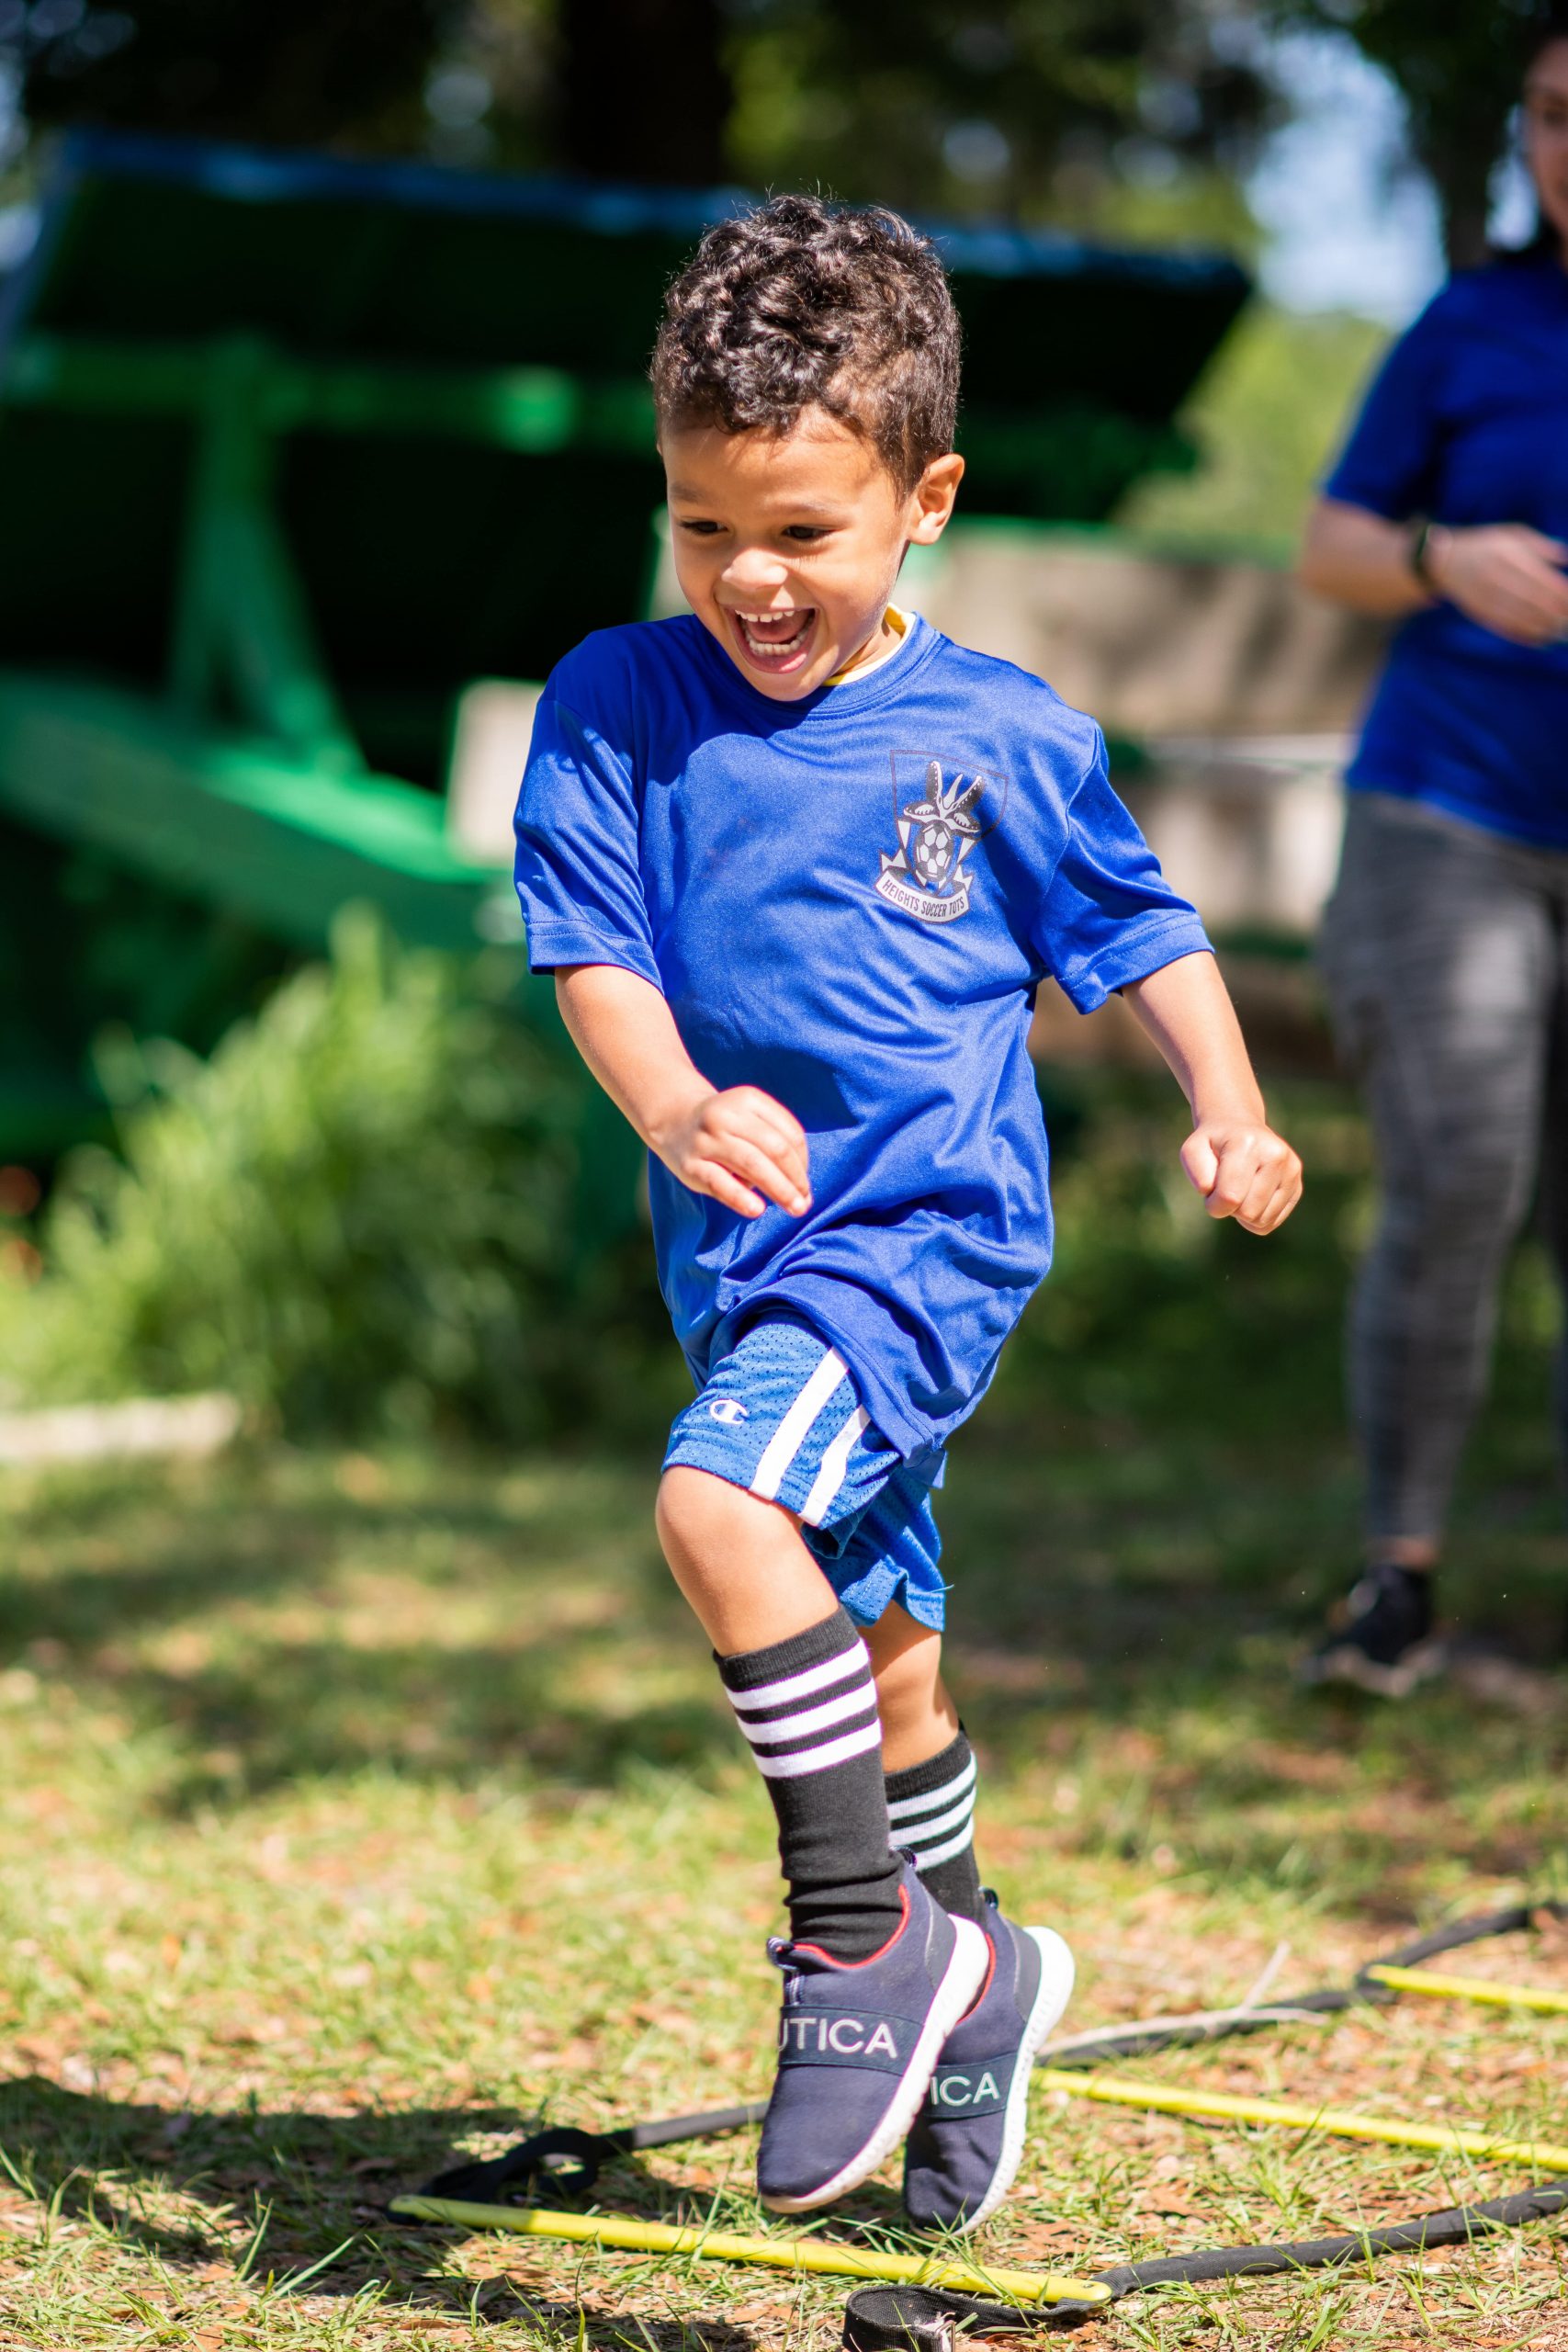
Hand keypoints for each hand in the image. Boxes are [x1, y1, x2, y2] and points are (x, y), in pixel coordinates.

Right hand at [652, 1084, 810, 1219]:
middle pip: (775, 1149)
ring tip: (795, 1209)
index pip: (789, 1133)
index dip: (804, 1162)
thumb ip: (776, 1141)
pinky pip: (719, 1183)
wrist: (674, 1120)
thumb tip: (801, 1187)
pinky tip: (757, 1210)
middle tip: (805, 1203)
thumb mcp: (750, 1117)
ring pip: (752, 1164)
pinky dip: (741, 1197)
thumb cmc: (725, 1126)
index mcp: (748, 1099)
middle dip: (796, 1179)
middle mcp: (727, 1115)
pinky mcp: (691, 1164)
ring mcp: (707, 1139)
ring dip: (779, 1189)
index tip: (804, 1183)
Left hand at [1181, 1117, 1301, 1235]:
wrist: (1240, 1128)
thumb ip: (1197, 1173)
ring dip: (1242, 1213)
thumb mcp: (1193, 1151)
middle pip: (1248, 1212)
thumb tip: (1215, 1194)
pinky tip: (1251, 1196)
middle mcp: (1276, 1155)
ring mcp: (1291, 1170)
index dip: (1213, 1204)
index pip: (1229, 1196)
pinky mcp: (1297, 1186)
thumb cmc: (1213, 1144)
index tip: (1209, 1193)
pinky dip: (1255, 1217)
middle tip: (1225, 1188)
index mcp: (1248, 1144)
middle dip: (1229, 1208)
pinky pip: (1271, 1222)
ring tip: (1239, 1189)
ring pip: (1261, 1221)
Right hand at [1426, 524, 1567, 646]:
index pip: (1543, 579)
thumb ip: (1541, 546)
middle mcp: (1498, 577)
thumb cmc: (1486, 546)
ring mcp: (1488, 598)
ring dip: (1545, 629)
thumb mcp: (1513, 535)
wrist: (1444, 562)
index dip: (1562, 594)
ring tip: (1562, 634)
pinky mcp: (1480, 613)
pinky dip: (1526, 636)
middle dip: (1558, 615)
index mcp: (1510, 556)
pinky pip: (1506, 628)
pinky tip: (1542, 640)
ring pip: (1522, 618)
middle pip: (1535, 601)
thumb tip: (1566, 558)